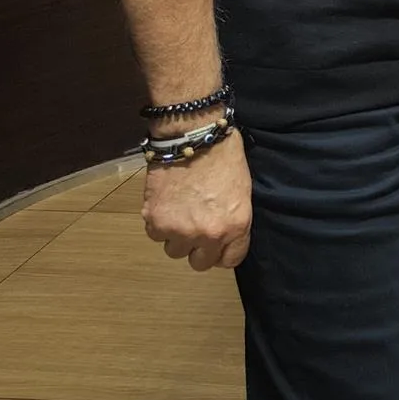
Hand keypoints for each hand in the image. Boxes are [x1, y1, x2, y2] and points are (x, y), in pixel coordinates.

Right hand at [140, 131, 251, 271]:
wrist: (193, 136)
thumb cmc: (225, 156)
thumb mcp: (242, 192)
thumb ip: (234, 220)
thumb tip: (225, 235)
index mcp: (236, 226)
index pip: (231, 260)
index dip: (223, 252)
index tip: (218, 243)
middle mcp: (208, 234)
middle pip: (200, 263)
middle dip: (198, 248)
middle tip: (196, 228)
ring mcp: (180, 230)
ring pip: (175, 250)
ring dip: (177, 236)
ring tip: (180, 211)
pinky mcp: (156, 221)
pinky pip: (156, 235)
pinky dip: (159, 224)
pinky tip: (166, 204)